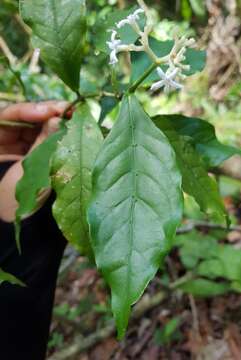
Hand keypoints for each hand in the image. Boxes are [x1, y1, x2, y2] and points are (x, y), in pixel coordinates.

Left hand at [0, 101, 70, 221]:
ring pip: (36, 131)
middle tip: (69, 112)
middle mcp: (3, 143)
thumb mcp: (26, 173)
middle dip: (47, 116)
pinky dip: (55, 140)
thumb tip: (58, 119)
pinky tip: (70, 135)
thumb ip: (42, 144)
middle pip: (25, 121)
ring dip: (54, 126)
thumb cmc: (10, 205)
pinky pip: (43, 144)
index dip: (30, 110)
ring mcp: (16, 151)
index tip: (52, 110)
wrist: (12, 231)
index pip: (8, 116)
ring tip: (74, 121)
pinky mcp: (30, 159)